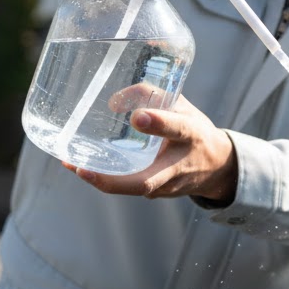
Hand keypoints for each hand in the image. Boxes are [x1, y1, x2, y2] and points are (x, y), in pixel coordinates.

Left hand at [64, 93, 237, 202]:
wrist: (217, 168)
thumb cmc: (194, 130)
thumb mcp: (182, 105)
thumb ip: (152, 95)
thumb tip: (112, 102)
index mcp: (191, 134)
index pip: (177, 129)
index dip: (158, 124)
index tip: (137, 117)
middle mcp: (179, 165)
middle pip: (146, 181)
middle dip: (113, 179)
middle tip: (82, 169)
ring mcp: (168, 185)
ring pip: (133, 187)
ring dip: (101, 180)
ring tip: (71, 164)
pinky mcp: (157, 193)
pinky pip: (130, 187)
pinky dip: (106, 179)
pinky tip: (82, 167)